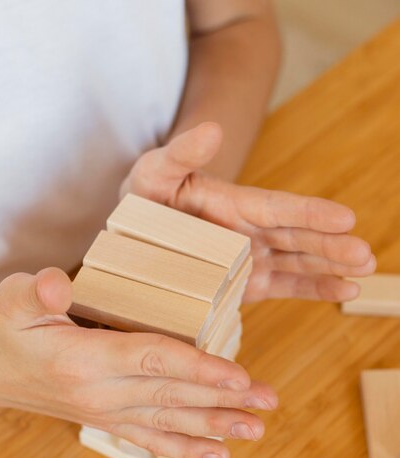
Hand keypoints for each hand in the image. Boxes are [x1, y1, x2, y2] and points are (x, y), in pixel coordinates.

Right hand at [0, 268, 276, 457]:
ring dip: (213, 426)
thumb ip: (36, 292)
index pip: (153, 361)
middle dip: (223, 399)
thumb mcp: (10, 298)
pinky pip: (149, 438)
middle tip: (268, 403)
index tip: (241, 376)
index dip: (199, 367)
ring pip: (168, 420)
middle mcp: (98, 393)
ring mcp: (101, 410)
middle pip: (172, 394)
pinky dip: (183, 447)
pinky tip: (213, 455)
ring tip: (254, 432)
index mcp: (82, 359)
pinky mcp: (102, 417)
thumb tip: (58, 286)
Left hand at [121, 122, 375, 302]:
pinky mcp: (247, 284)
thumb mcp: (154, 172)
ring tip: (364, 270)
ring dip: (331, 266)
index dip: (310, 213)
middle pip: (297, 237)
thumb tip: (212, 129)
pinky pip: (285, 286)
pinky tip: (343, 289)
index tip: (344, 217)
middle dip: (330, 245)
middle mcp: (250, 231)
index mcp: (234, 204)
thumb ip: (181, 154)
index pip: (278, 208)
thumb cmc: (144, 200)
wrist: (132, 237)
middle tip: (364, 253)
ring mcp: (251, 258)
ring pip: (298, 262)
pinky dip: (313, 288)